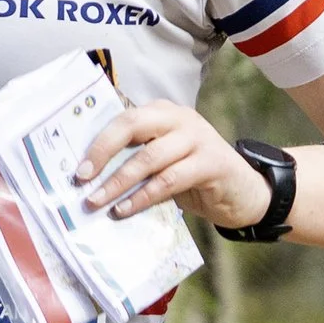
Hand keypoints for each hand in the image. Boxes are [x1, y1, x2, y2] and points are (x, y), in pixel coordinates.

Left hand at [77, 103, 272, 231]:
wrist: (245, 191)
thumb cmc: (196, 177)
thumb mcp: (164, 162)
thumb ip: (137, 161)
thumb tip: (93, 179)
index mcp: (163, 113)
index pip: (124, 118)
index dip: (98, 141)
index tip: (77, 168)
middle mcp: (180, 118)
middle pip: (133, 125)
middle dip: (103, 152)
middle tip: (83, 180)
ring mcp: (197, 138)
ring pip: (148, 157)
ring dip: (118, 182)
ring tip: (97, 202)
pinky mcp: (211, 163)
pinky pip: (168, 180)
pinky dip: (142, 197)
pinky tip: (124, 210)